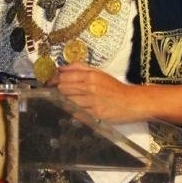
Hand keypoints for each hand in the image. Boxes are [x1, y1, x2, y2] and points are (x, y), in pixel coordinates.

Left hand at [49, 63, 181, 126]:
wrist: (132, 102)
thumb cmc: (114, 87)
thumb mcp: (98, 72)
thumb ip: (80, 68)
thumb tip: (61, 67)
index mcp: (90, 75)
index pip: (64, 76)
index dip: (53, 80)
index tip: (49, 82)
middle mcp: (90, 88)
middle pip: (63, 88)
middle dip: (56, 90)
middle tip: (53, 92)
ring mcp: (92, 102)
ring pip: (67, 100)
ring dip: (62, 101)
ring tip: (63, 101)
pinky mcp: (95, 115)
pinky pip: (76, 113)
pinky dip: (71, 111)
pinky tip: (72, 110)